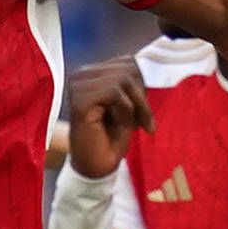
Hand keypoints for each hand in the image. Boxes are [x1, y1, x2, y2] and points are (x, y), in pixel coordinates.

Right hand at [65, 59, 152, 177]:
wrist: (97, 166)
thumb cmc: (112, 136)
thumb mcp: (129, 104)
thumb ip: (135, 83)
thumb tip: (149, 64)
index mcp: (92, 72)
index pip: (128, 62)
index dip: (143, 85)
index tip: (146, 111)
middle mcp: (81, 74)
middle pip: (128, 68)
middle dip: (142, 97)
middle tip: (145, 122)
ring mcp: (77, 86)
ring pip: (123, 78)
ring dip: (136, 105)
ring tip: (134, 125)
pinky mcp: (79, 101)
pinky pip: (115, 92)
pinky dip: (126, 110)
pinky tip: (123, 125)